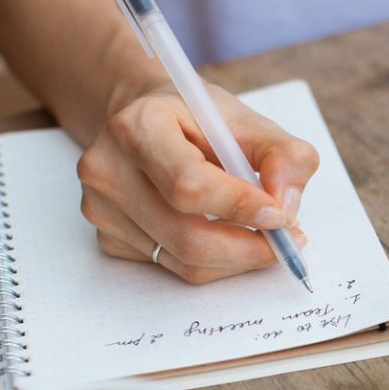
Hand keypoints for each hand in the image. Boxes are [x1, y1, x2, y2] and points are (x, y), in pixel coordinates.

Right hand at [77, 82, 318, 283]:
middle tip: (287, 243)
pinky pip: (173, 267)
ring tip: (265, 237)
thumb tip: (287, 206)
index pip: (189, 185)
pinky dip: (214, 262)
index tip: (281, 216)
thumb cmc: (200, 122)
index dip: (240, 207)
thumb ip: (284, 156)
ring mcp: (102, 209)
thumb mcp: (250, 122)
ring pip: (184, 262)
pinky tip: (227, 235)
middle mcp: (108, 169)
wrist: (150, 124)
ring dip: (237, 258)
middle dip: (248, 248)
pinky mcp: (110, 237)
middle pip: (186, 236)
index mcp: (138, 127)